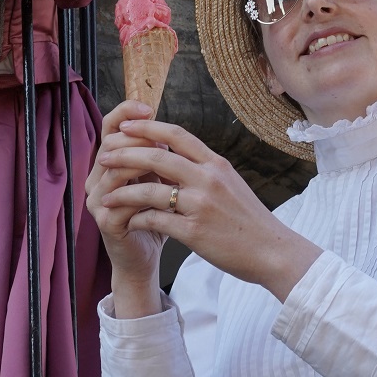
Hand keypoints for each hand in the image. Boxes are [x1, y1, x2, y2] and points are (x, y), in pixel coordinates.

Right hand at [85, 100, 165, 316]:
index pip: (110, 127)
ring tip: (165, 159)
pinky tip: (162, 190)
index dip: (124, 113)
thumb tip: (169, 129)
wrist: (147, 257)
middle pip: (111, 144)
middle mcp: (97, 178)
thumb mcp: (160, 180)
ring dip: (141, 161)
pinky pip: (121, 200)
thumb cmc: (156, 216)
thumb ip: (159, 157)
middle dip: (138, 138)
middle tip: (163, 139)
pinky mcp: (106, 222)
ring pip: (114, 170)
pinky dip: (143, 192)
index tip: (148, 107)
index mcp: (109, 163)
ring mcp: (97, 200)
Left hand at [93, 119, 322, 302]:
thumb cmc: (249, 219)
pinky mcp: (195, 232)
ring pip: (151, 191)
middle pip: (158, 157)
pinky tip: (128, 222)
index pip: (178, 135)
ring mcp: (201, 205)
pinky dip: (138, 219)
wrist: (271, 251)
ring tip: (106, 195)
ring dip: (124, 192)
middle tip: (105, 154)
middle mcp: (208, 179)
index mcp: (216, 164)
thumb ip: (205, 169)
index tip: (126, 126)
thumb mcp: (230, 183)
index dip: (148, 128)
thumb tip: (179, 155)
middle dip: (126, 154)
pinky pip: (157, 221)